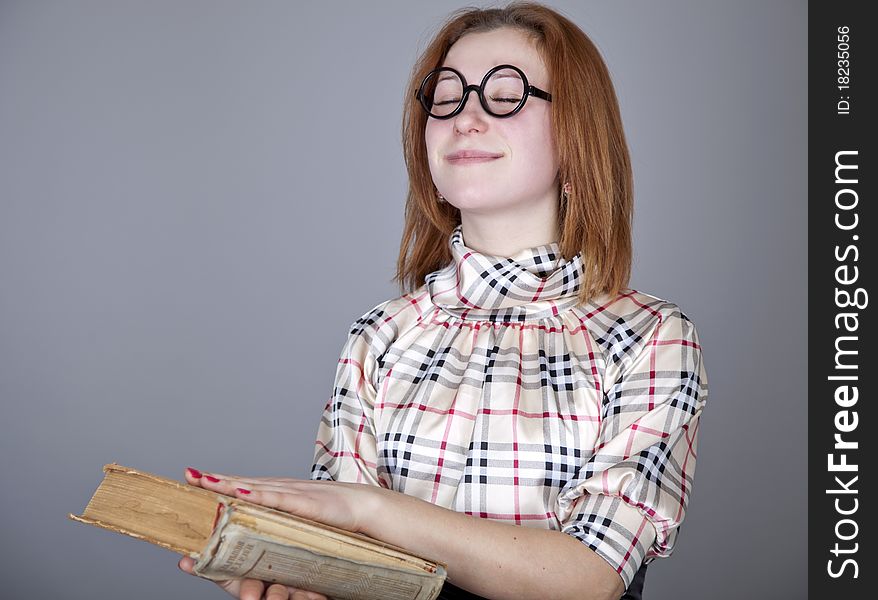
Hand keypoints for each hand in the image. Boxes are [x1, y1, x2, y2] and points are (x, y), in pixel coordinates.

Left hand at [177, 467, 385, 599]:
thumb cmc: (333, 515)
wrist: (364, 508)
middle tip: (189, 475)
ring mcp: (291, 495)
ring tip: (204, 481)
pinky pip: (276, 499)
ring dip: (228, 484)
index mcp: (278, 493)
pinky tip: (240, 493)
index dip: (218, 482)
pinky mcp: (304, 504)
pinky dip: (257, 495)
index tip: (193, 478)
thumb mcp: (299, 518)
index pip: (242, 486)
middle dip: (214, 480)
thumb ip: (279, 520)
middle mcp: (281, 489)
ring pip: (254, 488)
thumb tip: (259, 528)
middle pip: (241, 484)